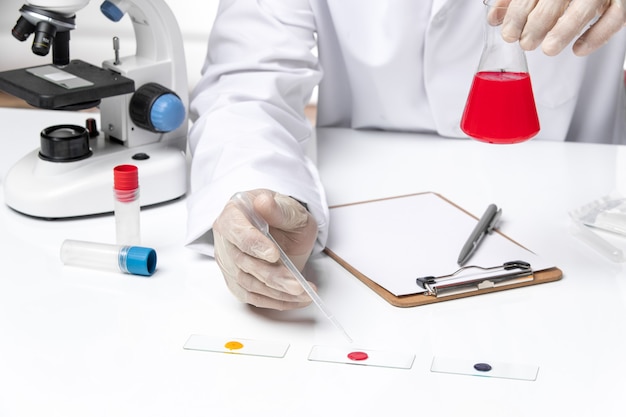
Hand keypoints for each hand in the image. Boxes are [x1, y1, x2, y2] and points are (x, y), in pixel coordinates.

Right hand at [213, 189, 318, 309]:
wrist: (284, 230)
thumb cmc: (283, 216)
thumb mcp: (290, 208)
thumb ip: (279, 209)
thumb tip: (263, 202)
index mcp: (233, 213)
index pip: (236, 230)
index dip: (253, 244)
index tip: (274, 255)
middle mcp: (226, 238)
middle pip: (243, 261)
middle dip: (273, 276)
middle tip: (297, 285)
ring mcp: (228, 261)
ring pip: (248, 283)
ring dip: (277, 292)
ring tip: (303, 293)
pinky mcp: (236, 280)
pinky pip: (251, 296)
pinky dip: (274, 301)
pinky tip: (294, 300)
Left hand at [496, 0, 625, 55]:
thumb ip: (515, 0)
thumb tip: (494, 18)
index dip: (516, 15)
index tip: (509, 34)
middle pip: (554, 0)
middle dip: (537, 25)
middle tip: (527, 43)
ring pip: (586, 7)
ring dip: (564, 30)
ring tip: (548, 48)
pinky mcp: (623, 0)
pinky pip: (615, 18)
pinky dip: (597, 36)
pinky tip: (579, 49)